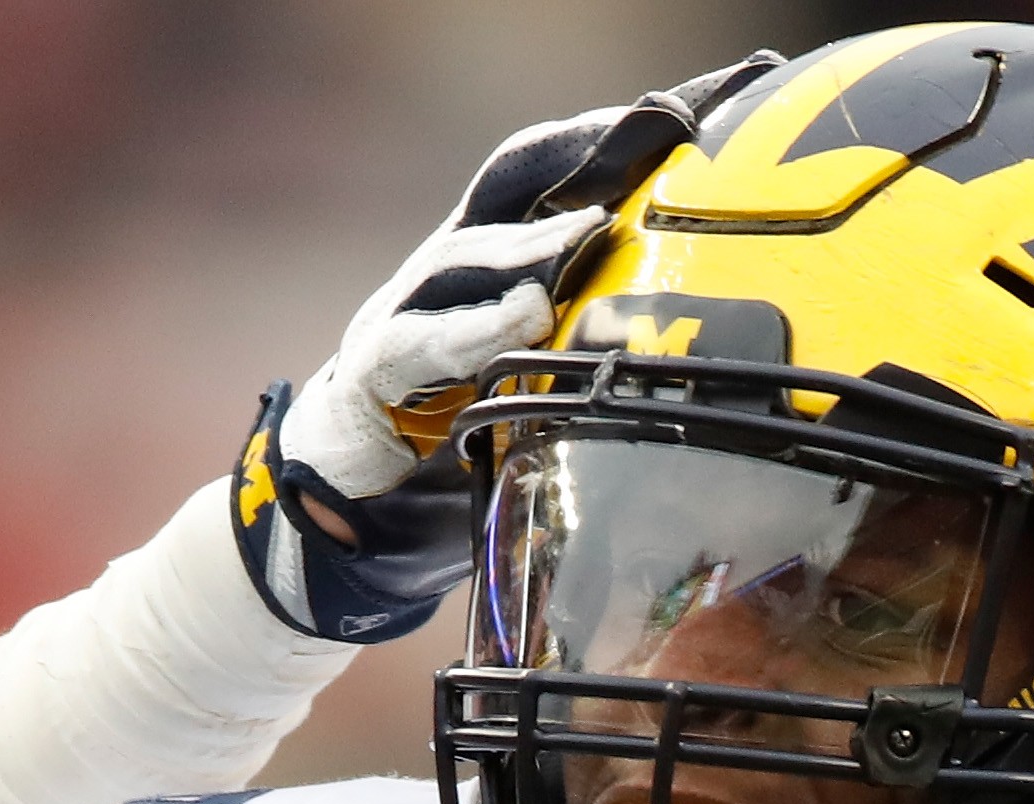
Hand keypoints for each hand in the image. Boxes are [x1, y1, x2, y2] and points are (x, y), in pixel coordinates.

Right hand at [234, 54, 780, 641]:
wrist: (354, 457)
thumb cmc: (456, 403)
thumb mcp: (533, 356)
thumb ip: (584, 326)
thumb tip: (678, 316)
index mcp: (489, 251)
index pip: (547, 174)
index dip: (603, 140)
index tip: (678, 116)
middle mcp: (449, 262)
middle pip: (512, 187)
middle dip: (576, 158)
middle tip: (649, 143)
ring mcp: (408, 302)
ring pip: (472, 256)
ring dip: (533, 243)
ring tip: (589, 230)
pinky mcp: (381, 358)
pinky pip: (431, 337)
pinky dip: (480, 326)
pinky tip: (525, 315)